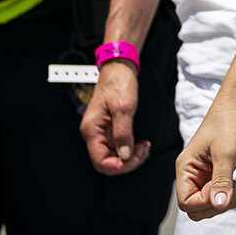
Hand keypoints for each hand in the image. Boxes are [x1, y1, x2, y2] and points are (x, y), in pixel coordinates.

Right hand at [79, 60, 149, 175]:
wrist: (119, 69)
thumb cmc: (118, 82)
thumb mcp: (124, 108)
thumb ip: (124, 133)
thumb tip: (125, 155)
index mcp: (92, 130)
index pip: (100, 162)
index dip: (118, 165)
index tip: (134, 159)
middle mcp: (94, 133)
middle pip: (107, 161)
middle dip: (127, 161)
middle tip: (143, 152)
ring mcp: (101, 131)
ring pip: (113, 155)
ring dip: (130, 156)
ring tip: (143, 147)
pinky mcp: (109, 128)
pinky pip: (118, 146)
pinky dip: (129, 148)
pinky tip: (139, 144)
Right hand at [176, 99, 235, 220]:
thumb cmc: (228, 125)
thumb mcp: (225, 153)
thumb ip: (221, 180)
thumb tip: (219, 205)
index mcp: (186, 168)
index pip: (186, 202)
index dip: (205, 202)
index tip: (222, 188)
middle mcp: (192, 175)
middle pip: (196, 208)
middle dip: (216, 206)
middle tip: (234, 190)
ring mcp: (204, 176)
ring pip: (208, 205)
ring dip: (224, 203)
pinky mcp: (216, 175)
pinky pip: (218, 196)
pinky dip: (229, 197)